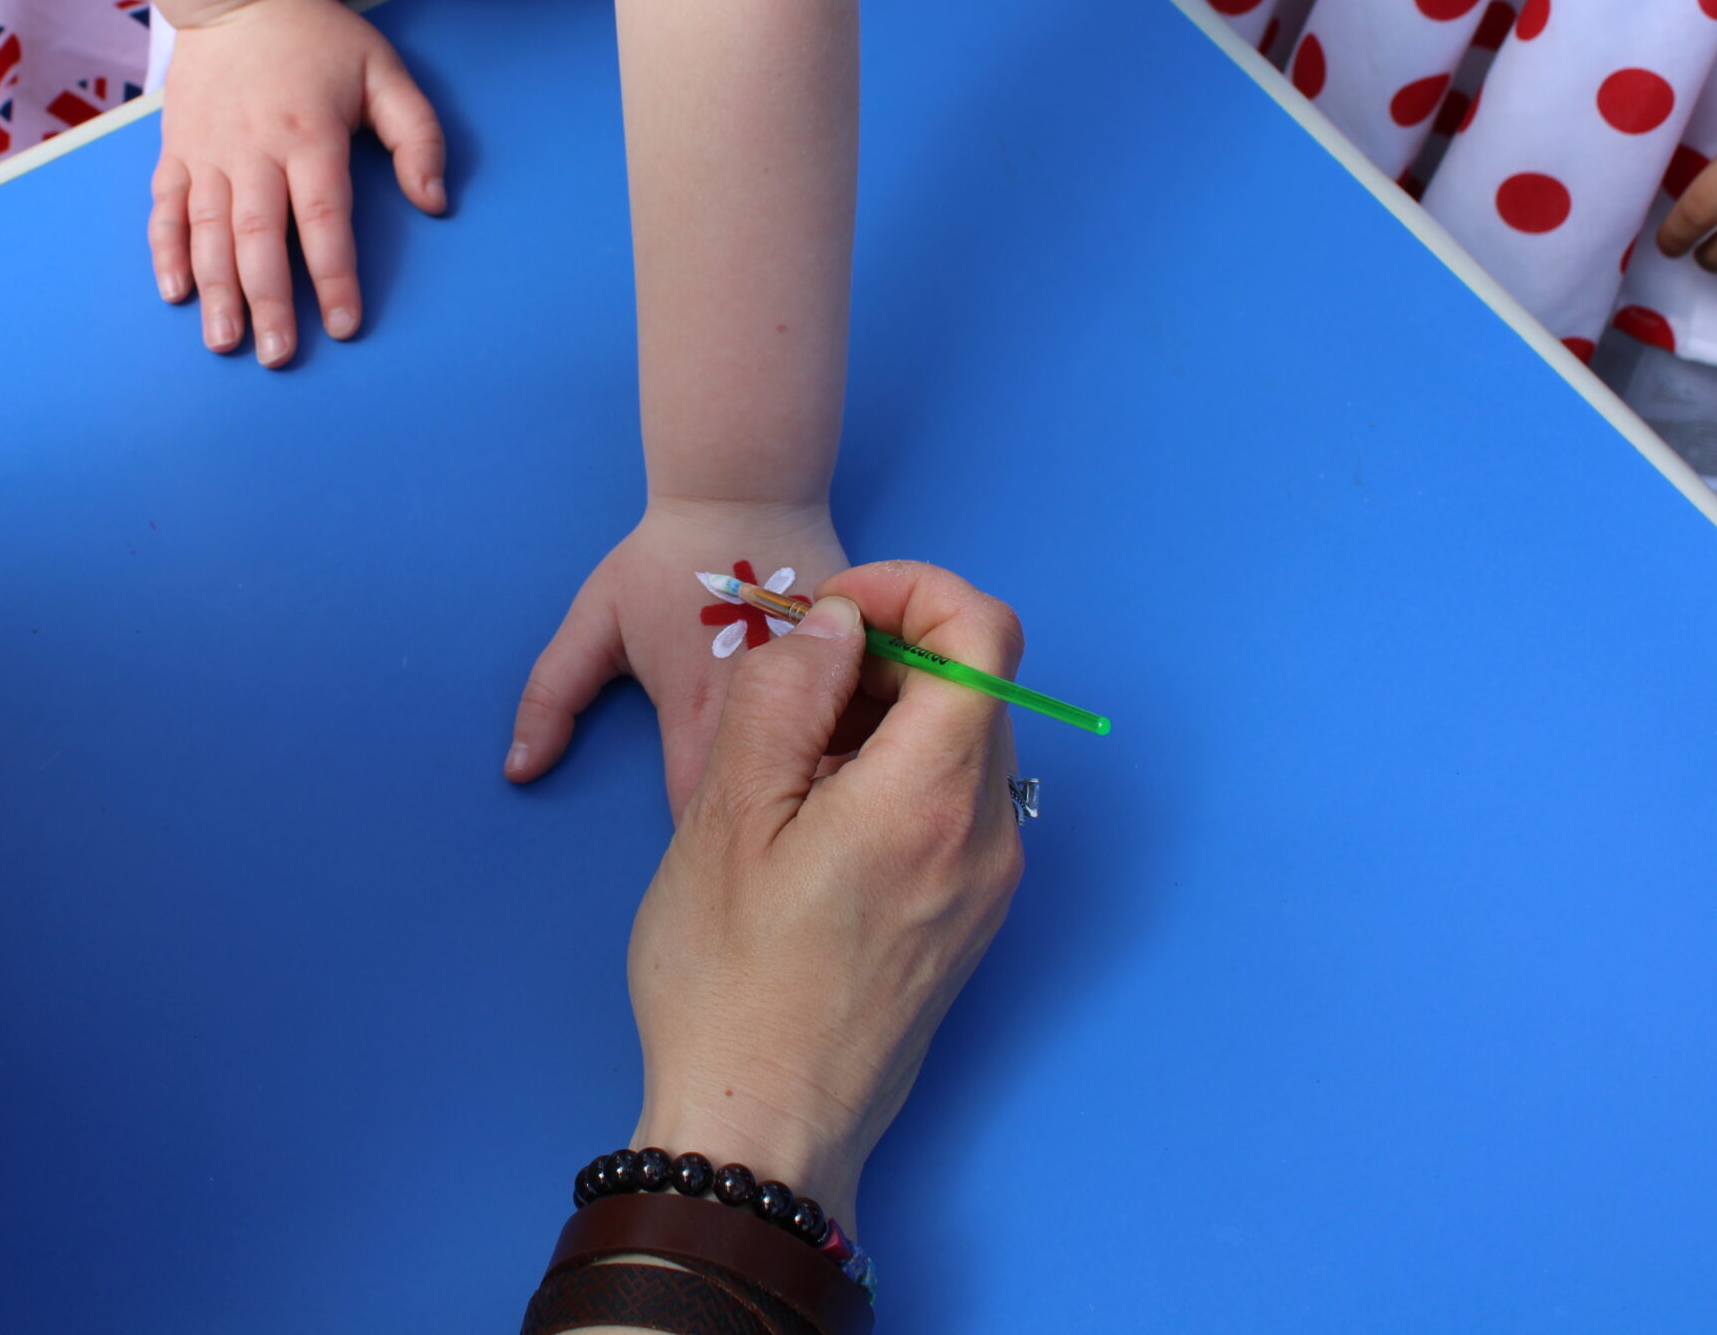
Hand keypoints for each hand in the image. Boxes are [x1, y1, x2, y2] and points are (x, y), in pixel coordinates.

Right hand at [149, 0, 447, 365]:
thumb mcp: (385, 71)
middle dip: (268, 301)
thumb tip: (434, 202)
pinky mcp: (175, 151)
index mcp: (309, 133)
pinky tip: (176, 293)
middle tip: (278, 356)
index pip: (323, 217)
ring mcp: (208, 152)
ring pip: (208, 231)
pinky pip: (165, 209)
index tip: (344, 324)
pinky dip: (167, 252)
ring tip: (225, 342)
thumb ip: (417, 135)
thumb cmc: (320, 42)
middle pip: (259, 236)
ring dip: (216, 291)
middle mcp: (254, 148)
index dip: (334, 274)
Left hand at [508, 499, 848, 816]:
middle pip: (775, 806)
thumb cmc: (665, 559)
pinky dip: (856, 743)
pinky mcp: (868, 667)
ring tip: (805, 797)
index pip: (702, 818)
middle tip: (752, 827)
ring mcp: (828, 688)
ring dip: (819, 789)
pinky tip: (851, 748)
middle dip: (765, 825)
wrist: (746, 490)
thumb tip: (518, 770)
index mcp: (699, 716)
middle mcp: (769, 714)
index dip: (701, 843)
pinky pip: (868, 730)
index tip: (698, 847)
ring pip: (830, 773)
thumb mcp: (595, 621)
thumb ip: (551, 698)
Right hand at [625, 561, 1026, 1234]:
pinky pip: (950, 805)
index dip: (910, 590)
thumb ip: (786, 694)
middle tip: (782, 694)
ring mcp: (987, 882)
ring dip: (881, 718)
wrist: (762, 1126)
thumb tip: (837, 626)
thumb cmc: (729, 979)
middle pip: (972, 683)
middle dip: (881, 656)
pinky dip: (891, 776)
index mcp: (933, 794)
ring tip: (784, 767)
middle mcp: (988, 833)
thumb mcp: (728, 811)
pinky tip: (810, 821)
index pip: (984, 630)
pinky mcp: (968, 918)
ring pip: (959, 743)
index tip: (830, 616)